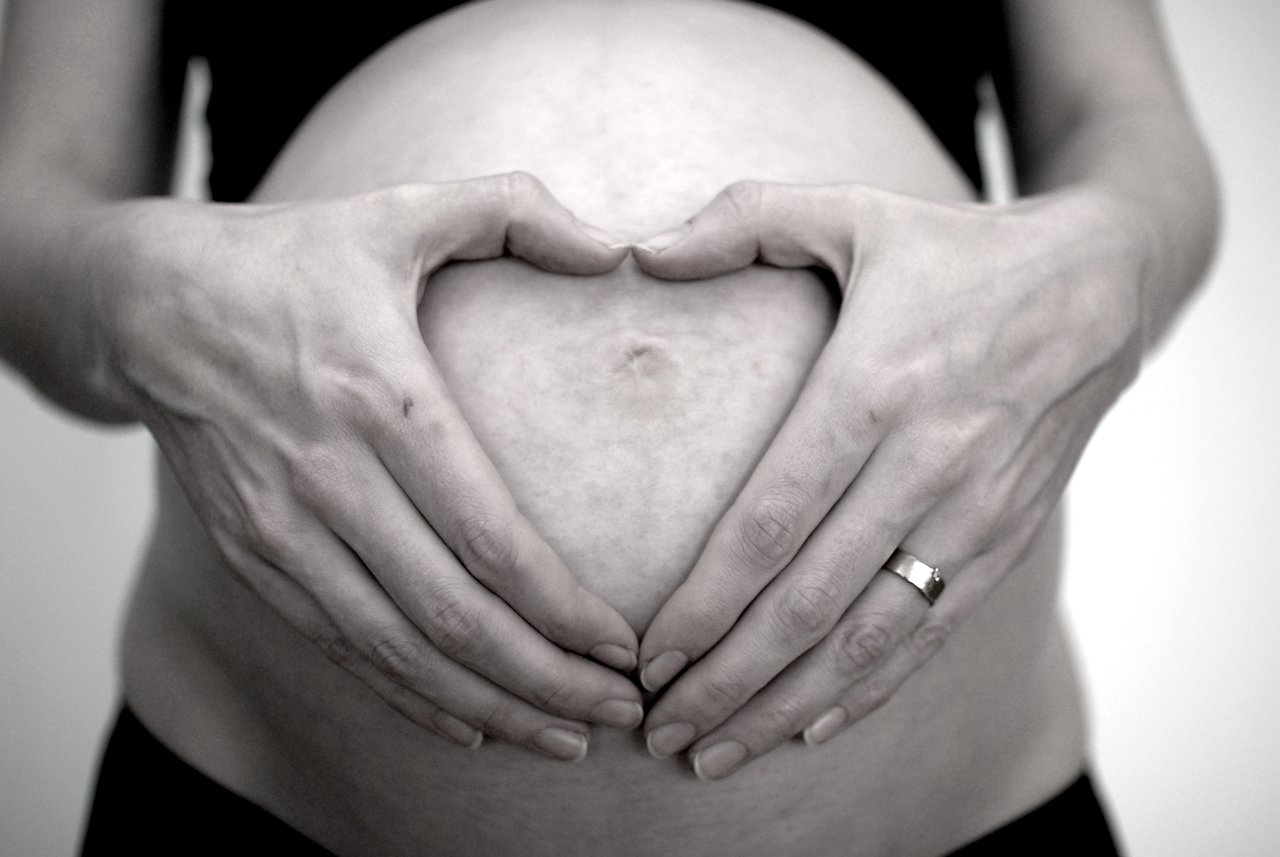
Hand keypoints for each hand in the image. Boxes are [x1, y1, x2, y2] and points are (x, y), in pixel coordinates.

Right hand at [93, 173, 643, 759]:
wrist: (150, 302)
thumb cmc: (293, 256)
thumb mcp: (400, 210)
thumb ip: (514, 209)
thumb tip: (613, 248)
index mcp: (380, 396)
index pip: (486, 536)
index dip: (561, 607)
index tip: (624, 646)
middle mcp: (329, 477)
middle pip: (450, 614)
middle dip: (546, 679)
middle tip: (624, 713)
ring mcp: (283, 527)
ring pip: (397, 649)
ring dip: (488, 705)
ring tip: (566, 738)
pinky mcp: (256, 555)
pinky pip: (342, 646)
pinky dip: (410, 695)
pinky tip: (472, 722)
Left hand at [632, 180, 1146, 777]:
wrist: (1100, 285)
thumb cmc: (954, 252)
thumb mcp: (851, 213)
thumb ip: (742, 221)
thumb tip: (642, 253)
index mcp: (876, 386)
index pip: (772, 520)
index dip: (705, 600)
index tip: (647, 654)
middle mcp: (928, 463)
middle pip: (809, 599)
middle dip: (727, 677)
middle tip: (659, 729)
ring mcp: (976, 511)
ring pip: (869, 636)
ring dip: (786, 703)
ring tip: (716, 749)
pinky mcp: (1008, 538)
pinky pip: (931, 633)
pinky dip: (869, 689)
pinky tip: (810, 724)